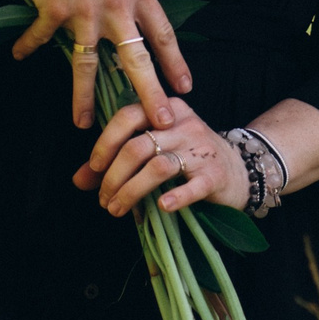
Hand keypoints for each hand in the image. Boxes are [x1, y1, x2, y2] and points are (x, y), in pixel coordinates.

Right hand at [0, 0, 192, 129]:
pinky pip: (42, 38)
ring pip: (89, 65)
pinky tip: (20, 54)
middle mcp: (117, 5)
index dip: (174, 64)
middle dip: (150, 95)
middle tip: (160, 122)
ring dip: (85, 97)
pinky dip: (29, 46)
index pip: (163, 35)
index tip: (184, 88)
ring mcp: (85, 11)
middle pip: (137, 60)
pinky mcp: (54, 11)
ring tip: (84, 123)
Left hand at [75, 97, 244, 217]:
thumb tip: (78, 180)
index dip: (105, 143)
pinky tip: (161, 207)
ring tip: (117, 209)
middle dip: (113, 176)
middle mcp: (183, 125)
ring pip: (158, 166)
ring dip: (132, 191)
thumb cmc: (189, 157)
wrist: (239, 169)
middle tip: (104, 199)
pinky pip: (192, 185)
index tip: (93, 168)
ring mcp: (200, 149)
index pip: (128, 116)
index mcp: (166, 110)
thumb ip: (117, 160)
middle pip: (138, 146)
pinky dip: (174, 197)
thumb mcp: (157, 148)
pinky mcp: (215, 175)